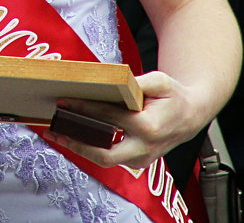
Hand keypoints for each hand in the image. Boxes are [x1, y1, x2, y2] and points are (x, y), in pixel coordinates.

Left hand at [41, 70, 204, 169]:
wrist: (190, 116)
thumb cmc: (173, 96)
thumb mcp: (159, 81)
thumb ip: (135, 82)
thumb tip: (109, 81)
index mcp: (149, 127)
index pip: (109, 118)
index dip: (84, 109)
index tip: (64, 102)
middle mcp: (145, 147)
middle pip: (104, 154)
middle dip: (76, 142)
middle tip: (54, 129)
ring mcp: (141, 159)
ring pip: (104, 159)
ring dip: (78, 147)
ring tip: (56, 133)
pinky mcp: (136, 162)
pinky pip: (109, 158)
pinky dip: (89, 149)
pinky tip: (72, 136)